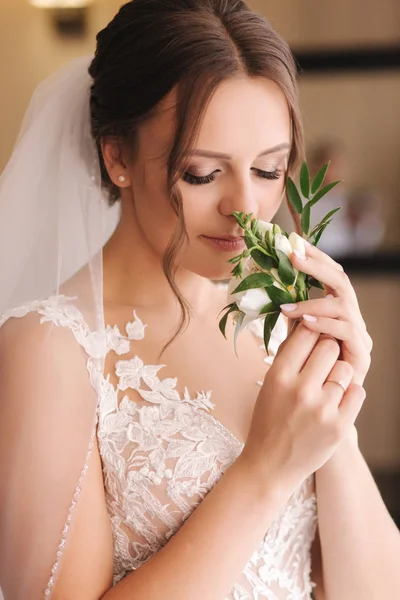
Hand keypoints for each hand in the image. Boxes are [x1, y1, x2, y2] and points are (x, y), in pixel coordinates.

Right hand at [241, 321, 365, 494]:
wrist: (270, 465)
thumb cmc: (269, 418)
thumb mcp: (270, 384)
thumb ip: (288, 354)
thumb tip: (304, 320)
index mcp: (278, 376)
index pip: (305, 334)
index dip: (312, 329)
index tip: (314, 331)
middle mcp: (300, 390)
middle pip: (329, 346)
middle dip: (328, 349)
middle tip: (322, 360)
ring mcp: (322, 409)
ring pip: (346, 369)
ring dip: (339, 373)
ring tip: (327, 385)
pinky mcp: (340, 426)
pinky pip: (358, 392)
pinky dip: (350, 393)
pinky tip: (336, 401)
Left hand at [281, 243, 372, 385]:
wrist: (320, 410)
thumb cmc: (305, 372)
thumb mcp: (294, 337)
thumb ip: (290, 315)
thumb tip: (267, 289)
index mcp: (336, 310)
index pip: (330, 275)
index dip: (315, 257)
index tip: (294, 243)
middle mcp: (351, 317)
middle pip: (341, 281)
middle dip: (317, 266)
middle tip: (292, 256)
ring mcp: (358, 334)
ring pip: (343, 304)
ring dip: (313, 301)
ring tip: (288, 307)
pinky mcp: (361, 353)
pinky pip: (346, 330)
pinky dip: (324, 323)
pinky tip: (305, 322)